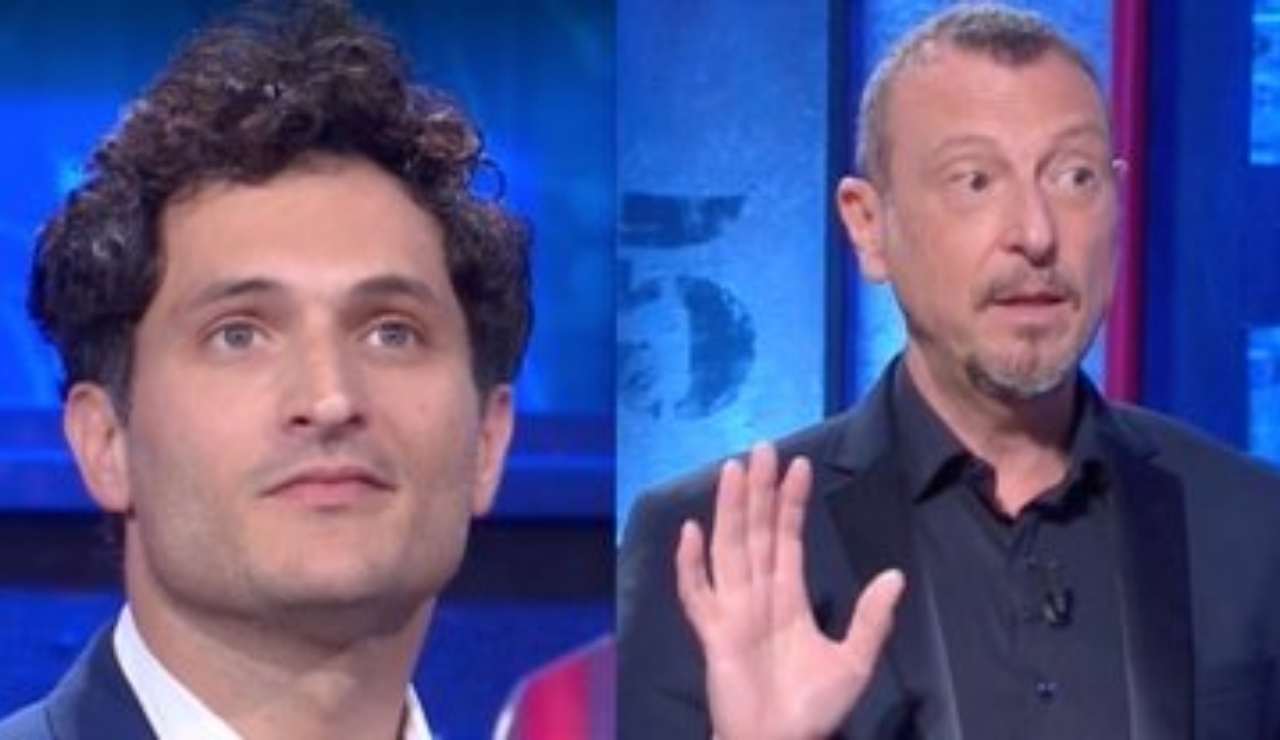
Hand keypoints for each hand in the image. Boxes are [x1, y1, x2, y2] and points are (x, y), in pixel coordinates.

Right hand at [675, 442, 904, 739]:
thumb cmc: (813, 710)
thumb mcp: (854, 662)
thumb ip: (871, 620)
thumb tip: (895, 576)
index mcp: (788, 598)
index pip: (787, 538)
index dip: (790, 503)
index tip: (798, 464)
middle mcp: (757, 595)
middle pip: (755, 532)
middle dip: (758, 491)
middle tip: (760, 449)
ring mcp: (732, 611)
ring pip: (729, 549)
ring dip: (729, 510)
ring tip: (732, 471)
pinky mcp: (713, 633)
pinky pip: (697, 594)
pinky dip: (690, 565)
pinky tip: (691, 532)